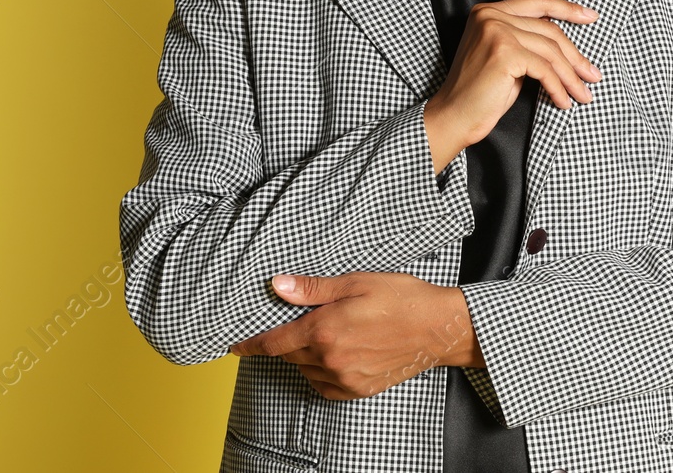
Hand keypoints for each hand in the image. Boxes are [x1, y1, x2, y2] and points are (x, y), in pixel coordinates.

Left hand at [228, 273, 482, 398]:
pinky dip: (320, 372)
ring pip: (306, 371)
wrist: (437, 328)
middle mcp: (330, 359)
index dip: (250, 345)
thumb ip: (312, 289)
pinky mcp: (359, 389)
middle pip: (290, 355)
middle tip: (292, 326)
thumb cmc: (401, 298)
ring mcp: (345, 377)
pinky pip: (325, 385)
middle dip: (285, 341)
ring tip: (321, 335)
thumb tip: (277, 285)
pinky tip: (332, 356)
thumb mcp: (355, 282)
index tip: (234, 346)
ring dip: (304, 356)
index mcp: (325, 329)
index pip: (275, 343)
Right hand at [424, 0, 601, 172]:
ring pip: (550, 51)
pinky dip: (558, 88)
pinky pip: (544, 70)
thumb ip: (527, 41)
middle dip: (575, 56)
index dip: (567, 8)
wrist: (454, 117)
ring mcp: (496, 31)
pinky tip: (562, 101)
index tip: (590, 17)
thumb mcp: (507, 58)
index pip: (537, 2)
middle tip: (593, 76)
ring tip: (582, 94)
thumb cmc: (481, 93)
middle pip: (549, 30)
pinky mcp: (504, 53)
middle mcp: (490, 15)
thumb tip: (569, 46)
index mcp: (487, 11)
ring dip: (571, 77)